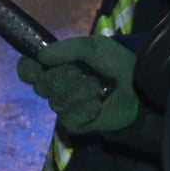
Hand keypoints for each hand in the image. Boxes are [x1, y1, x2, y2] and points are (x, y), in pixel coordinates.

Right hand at [17, 34, 138, 132]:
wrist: (140, 86)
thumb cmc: (118, 62)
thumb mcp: (94, 47)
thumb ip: (67, 49)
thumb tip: (41, 56)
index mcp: (59, 65)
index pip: (30, 69)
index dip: (29, 70)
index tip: (37, 68)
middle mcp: (60, 85)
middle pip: (42, 85)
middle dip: (65, 78)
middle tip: (86, 74)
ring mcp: (68, 105)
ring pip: (56, 102)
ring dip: (80, 93)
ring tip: (99, 88)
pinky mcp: (78, 123)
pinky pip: (68, 119)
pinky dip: (84, 110)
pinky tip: (97, 105)